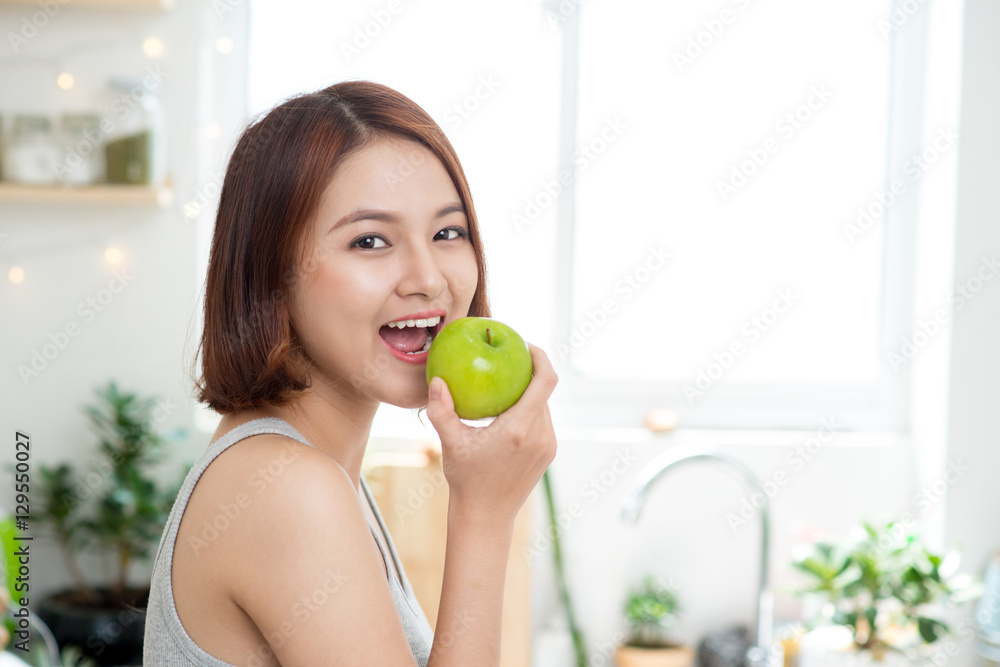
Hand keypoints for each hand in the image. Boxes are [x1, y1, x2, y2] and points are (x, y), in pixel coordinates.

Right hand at [425, 343, 557, 522]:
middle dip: (530, 372)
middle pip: (544, 391)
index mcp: (519, 429)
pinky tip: (509, 407)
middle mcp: (540, 435)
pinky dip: (530, 409)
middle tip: (507, 358)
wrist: (486, 517)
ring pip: (544, 406)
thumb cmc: (465, 480)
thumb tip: (436, 380)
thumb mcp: (450, 443)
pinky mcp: (548, 453)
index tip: (525, 344)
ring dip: (529, 393)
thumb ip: (441, 411)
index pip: (545, 381)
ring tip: (506, 382)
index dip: (541, 357)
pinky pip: (543, 421)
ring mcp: (548, 446)